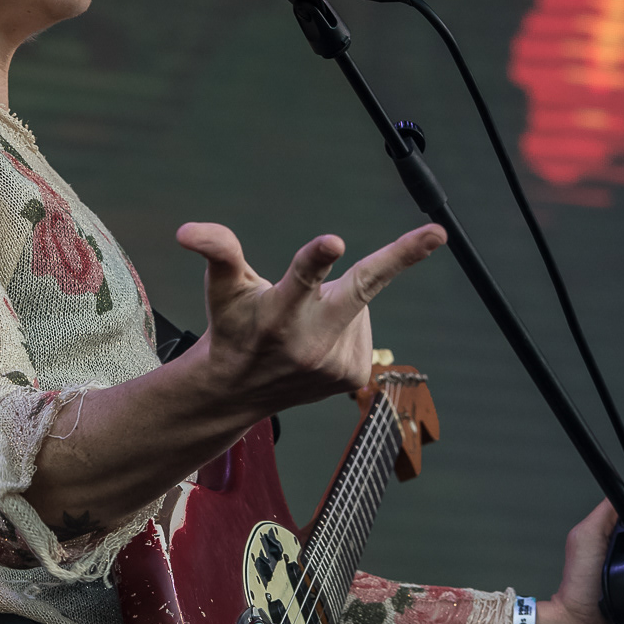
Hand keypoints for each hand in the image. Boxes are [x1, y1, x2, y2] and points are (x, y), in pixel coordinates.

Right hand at [175, 218, 445, 418]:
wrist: (238, 391)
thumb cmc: (233, 326)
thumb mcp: (221, 287)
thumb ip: (217, 251)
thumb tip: (187, 231)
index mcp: (278, 312)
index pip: (299, 280)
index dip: (316, 259)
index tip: (333, 241)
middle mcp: (310, 341)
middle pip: (361, 289)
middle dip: (399, 259)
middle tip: (437, 232)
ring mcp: (336, 363)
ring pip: (358, 301)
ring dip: (338, 301)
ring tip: (304, 321)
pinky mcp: (352, 375)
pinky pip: (363, 328)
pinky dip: (346, 324)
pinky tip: (318, 339)